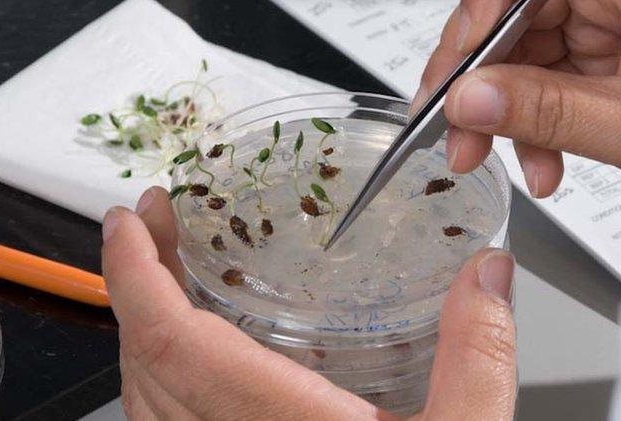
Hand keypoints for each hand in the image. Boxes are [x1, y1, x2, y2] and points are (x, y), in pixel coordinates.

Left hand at [101, 187, 516, 419]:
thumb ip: (479, 356)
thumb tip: (488, 275)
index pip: (169, 342)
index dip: (136, 273)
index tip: (132, 220)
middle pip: (142, 361)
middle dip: (134, 281)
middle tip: (154, 226)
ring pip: (140, 398)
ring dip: (141, 327)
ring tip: (163, 274)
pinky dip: (156, 376)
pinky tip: (188, 355)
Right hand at [412, 0, 620, 209]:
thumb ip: (543, 109)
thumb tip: (466, 96)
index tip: (470, 45)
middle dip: (477, 63)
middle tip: (453, 120)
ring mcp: (611, 18)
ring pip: (519, 44)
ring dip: (498, 104)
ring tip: (488, 154)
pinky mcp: (607, 57)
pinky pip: (542, 78)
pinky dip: (529, 121)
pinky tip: (540, 161)